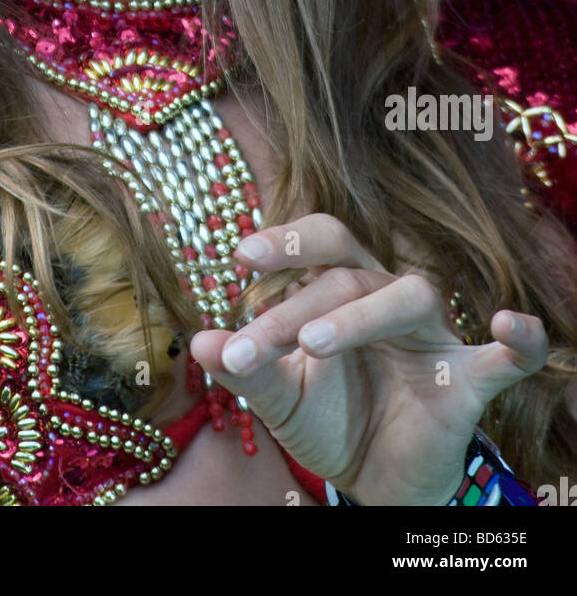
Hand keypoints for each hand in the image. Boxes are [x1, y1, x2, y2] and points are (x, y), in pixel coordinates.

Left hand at [190, 214, 546, 505]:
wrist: (376, 479)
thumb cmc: (330, 418)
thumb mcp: (280, 399)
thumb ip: (246, 370)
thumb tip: (198, 343)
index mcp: (343, 288)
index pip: (322, 242)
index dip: (287, 239)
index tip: (241, 254)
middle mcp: (388, 298)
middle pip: (351, 273)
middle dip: (296, 305)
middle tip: (254, 344)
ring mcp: (432, 336)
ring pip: (409, 296)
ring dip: (360, 316)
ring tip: (313, 344)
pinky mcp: (469, 381)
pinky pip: (508, 356)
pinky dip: (520, 338)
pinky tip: (511, 325)